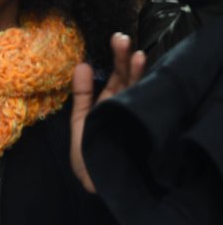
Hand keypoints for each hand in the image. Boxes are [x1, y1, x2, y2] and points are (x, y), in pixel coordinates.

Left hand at [70, 33, 144, 192]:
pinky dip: (142, 93)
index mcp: (109, 105)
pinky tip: (144, 78)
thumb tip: (83, 63)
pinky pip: (141, 110)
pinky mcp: (139, 130)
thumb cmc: (87, 156)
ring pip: (137, 92)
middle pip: (127, 80)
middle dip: (126, 60)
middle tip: (122, 38)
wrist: (95, 186)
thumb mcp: (79, 122)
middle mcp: (124, 108)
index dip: (118, 60)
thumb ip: (81, 94)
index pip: (116, 78)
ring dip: (137, 73)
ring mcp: (132, 119)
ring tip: (138, 54)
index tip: (117, 39)